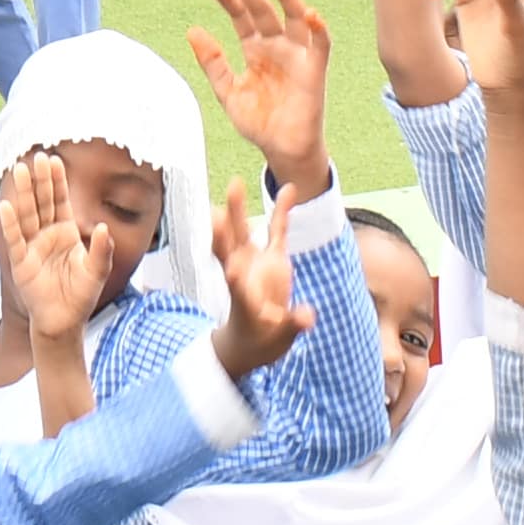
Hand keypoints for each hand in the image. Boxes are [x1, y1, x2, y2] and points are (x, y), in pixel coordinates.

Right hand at [0, 151, 104, 347]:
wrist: (63, 322)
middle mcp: (47, 235)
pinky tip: (7, 205)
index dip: (57, 181)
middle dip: (39, 180)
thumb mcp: (97, 271)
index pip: (60, 200)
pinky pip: (15, 239)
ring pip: (27, 214)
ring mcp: (32, 246)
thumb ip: (101, 249)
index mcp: (66, 232)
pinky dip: (11, 223)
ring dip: (23, 193)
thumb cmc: (80, 296)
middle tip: (35, 156)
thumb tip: (103, 228)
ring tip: (18, 170)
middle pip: (42, 201)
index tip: (54, 159)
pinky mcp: (22, 262)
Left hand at [184, 0, 334, 202]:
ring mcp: (296, 56)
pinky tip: (310, 12)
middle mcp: (276, 47)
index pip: (240, 17)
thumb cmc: (259, 122)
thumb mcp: (227, 91)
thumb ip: (212, 62)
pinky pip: (320, 44)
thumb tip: (192, 30)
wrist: (281, 150)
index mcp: (254, 50)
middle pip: (263, 11)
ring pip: (294, 18)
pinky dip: (318, 27)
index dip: (228, 0)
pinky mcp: (314, 69)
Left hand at [203, 177, 304, 376]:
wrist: (253, 338)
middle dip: (223, 230)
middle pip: (229, 251)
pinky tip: (290, 189)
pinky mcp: (272, 259)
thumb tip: (307, 315)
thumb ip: (292, 325)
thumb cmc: (261, 341)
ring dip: (238, 210)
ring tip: (235, 183)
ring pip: (244, 233)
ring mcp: (256, 263)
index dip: (235, 278)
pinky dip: (282, 212)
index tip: (233, 269)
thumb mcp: (279, 339)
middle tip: (216, 210)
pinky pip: (277, 231)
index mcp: (244, 300)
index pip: (237, 287)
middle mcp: (244, 276)